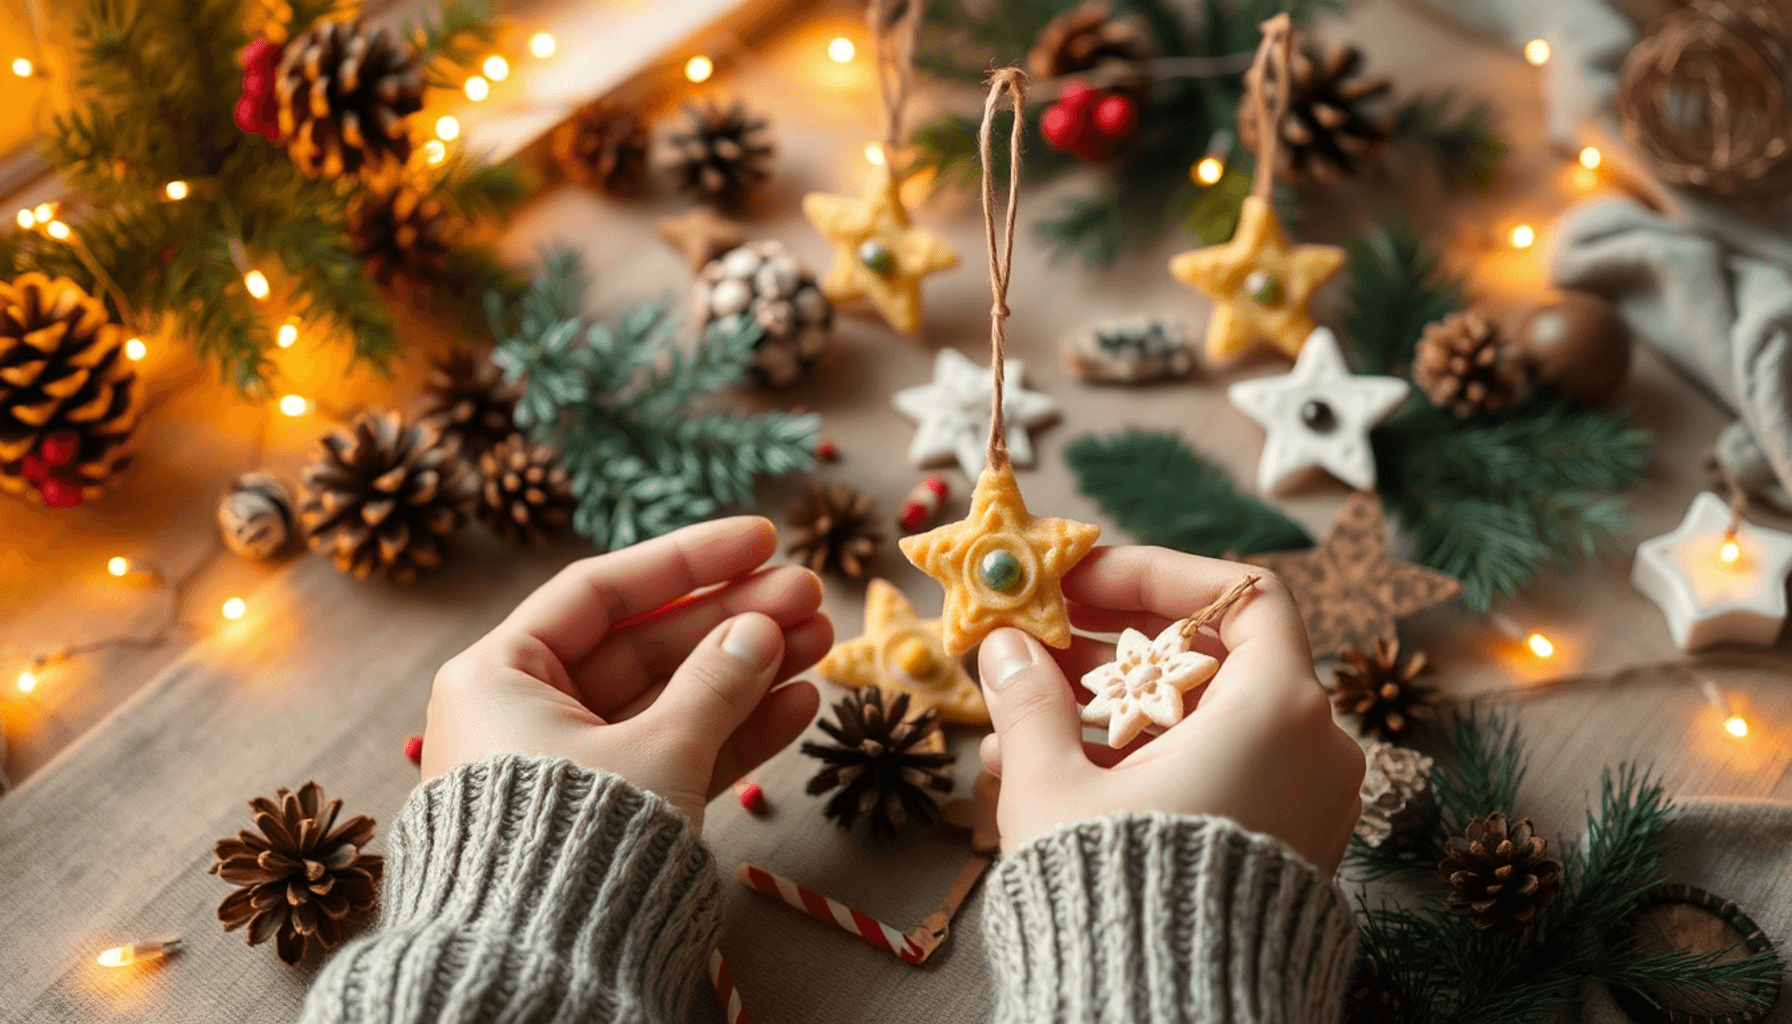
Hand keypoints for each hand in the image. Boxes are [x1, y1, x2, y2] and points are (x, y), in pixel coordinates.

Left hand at [423, 516, 829, 828]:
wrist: (538, 967)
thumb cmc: (571, 843)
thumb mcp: (655, 750)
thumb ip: (714, 682)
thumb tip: (762, 628)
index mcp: (500, 673)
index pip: (603, 590)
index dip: (687, 560)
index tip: (762, 537)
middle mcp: (529, 710)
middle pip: (646, 642)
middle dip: (733, 619)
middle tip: (810, 595)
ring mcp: (571, 764)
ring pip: (671, 697)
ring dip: (748, 669)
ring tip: (823, 641)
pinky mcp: (606, 812)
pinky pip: (675, 751)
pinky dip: (734, 729)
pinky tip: (800, 700)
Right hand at [976, 546, 1362, 872]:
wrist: (1171, 1022)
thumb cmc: (1121, 894)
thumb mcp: (1055, 785)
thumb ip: (1029, 701)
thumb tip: (1003, 645)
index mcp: (1278, 708)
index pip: (1243, 592)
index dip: (1157, 574)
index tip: (1081, 581)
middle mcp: (1313, 745)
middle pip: (1214, 655)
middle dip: (1115, 644)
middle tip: (1040, 637)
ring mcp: (1304, 799)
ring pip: (1202, 718)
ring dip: (1112, 707)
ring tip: (1022, 716)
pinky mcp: (1281, 843)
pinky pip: (1214, 770)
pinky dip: (1145, 757)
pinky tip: (1052, 770)